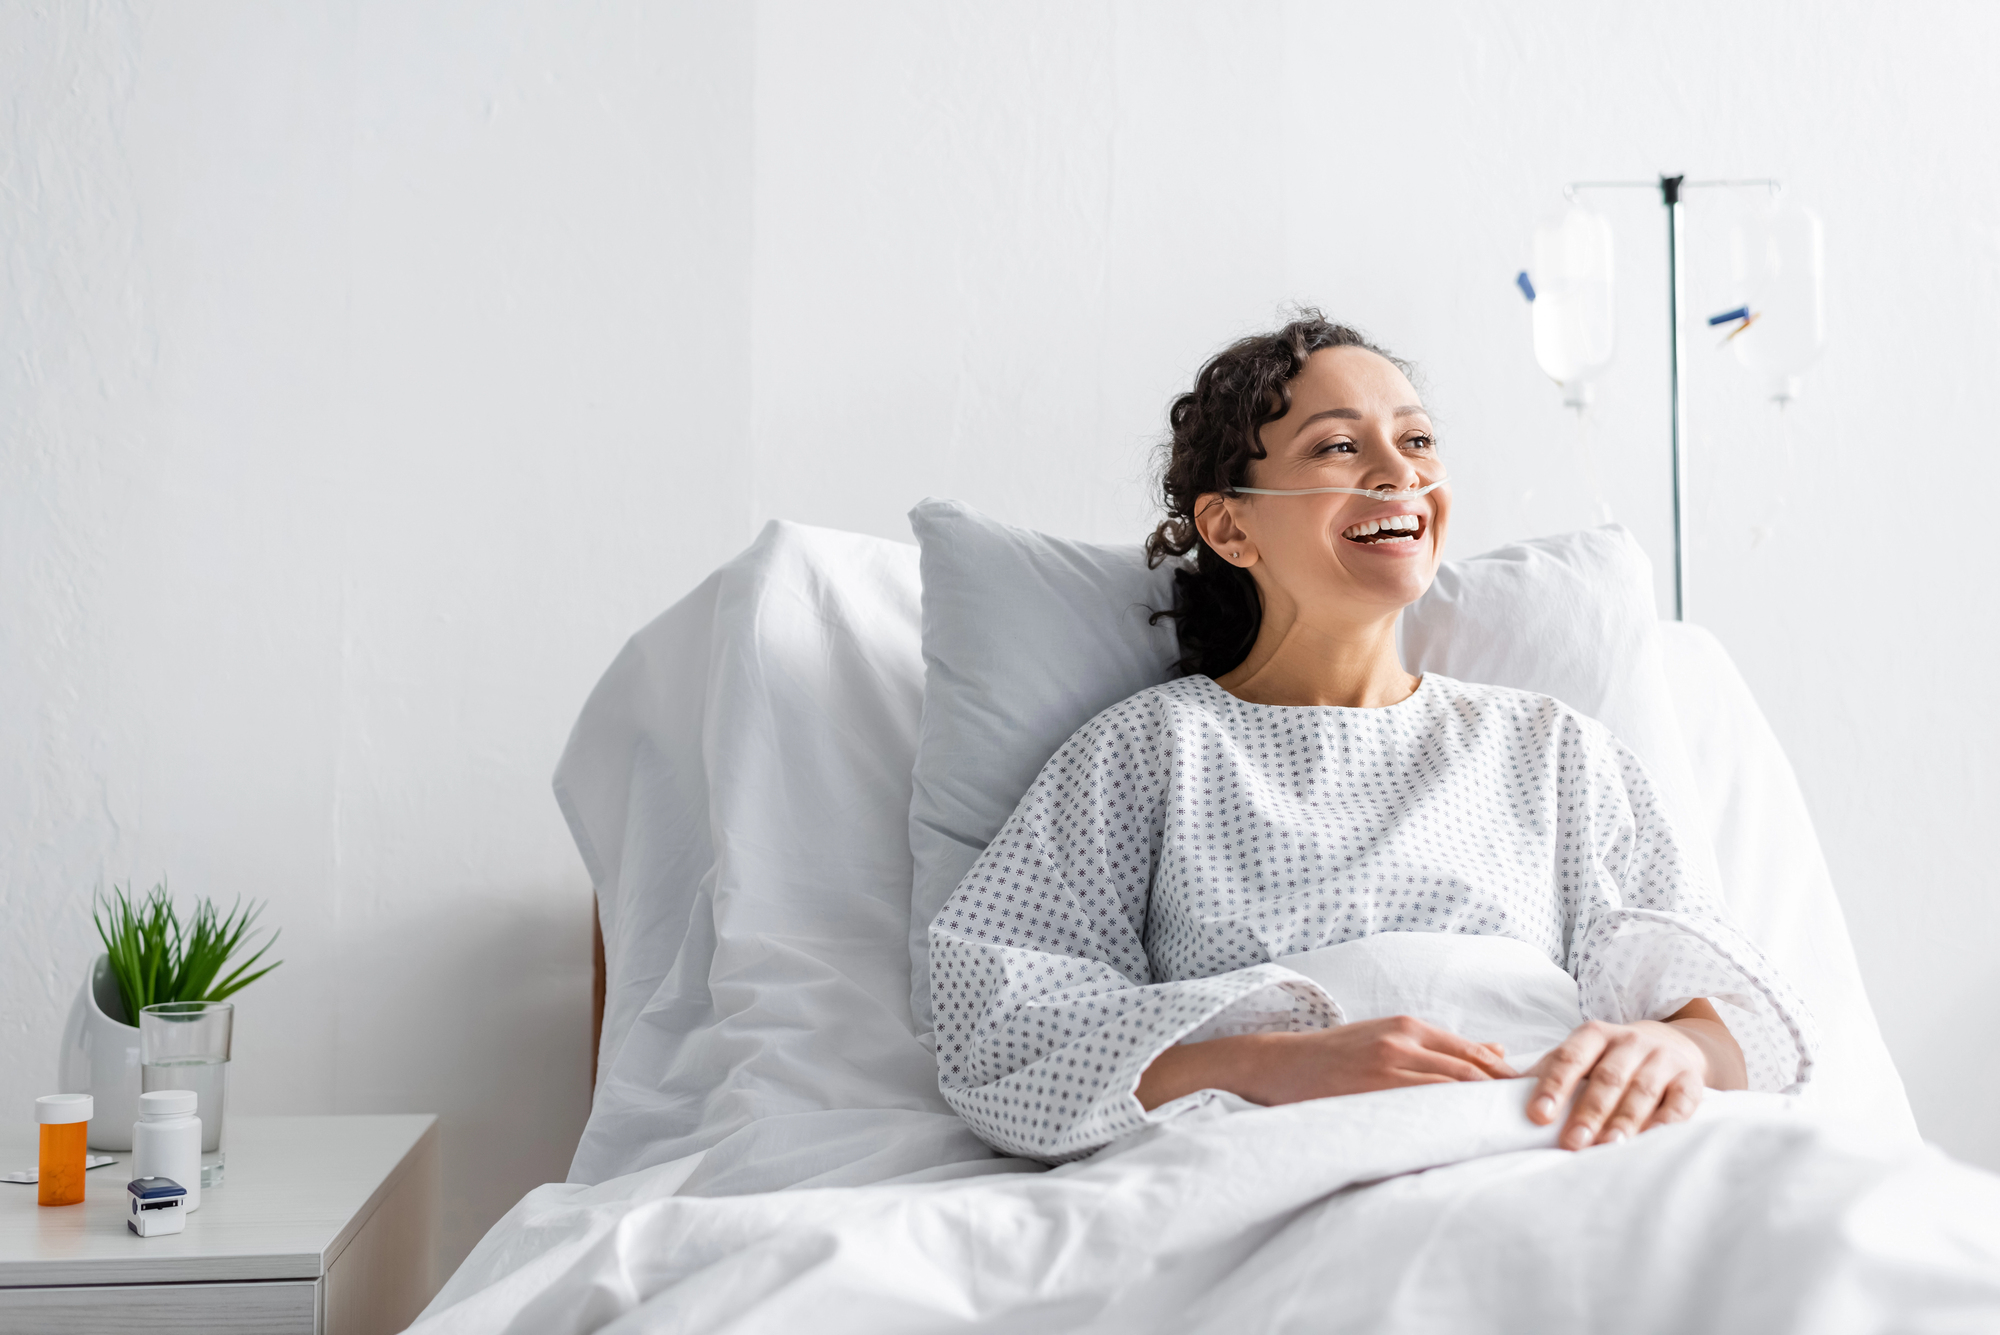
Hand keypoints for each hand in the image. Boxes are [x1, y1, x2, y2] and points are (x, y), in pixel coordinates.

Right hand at [1137, 1015, 1516, 1110]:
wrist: (1281, 1063)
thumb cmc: (1335, 1056)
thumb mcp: (1387, 1038)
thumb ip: (1438, 1047)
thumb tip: (1496, 1052)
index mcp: (1408, 1026)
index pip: (1473, 1052)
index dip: (1505, 1077)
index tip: (1529, 1098)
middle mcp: (1403, 1040)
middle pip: (1471, 1069)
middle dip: (1504, 1095)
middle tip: (1530, 1118)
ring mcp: (1388, 1064)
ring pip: (1453, 1086)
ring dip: (1483, 1109)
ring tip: (1508, 1130)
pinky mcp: (1373, 1089)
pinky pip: (1423, 1106)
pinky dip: (1449, 1119)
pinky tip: (1466, 1136)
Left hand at [1526, 1018, 1708, 1149]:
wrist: (1671, 1044)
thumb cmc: (1608, 1060)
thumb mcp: (1578, 1057)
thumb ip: (1544, 1074)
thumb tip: (1493, 1097)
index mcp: (1593, 1035)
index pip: (1569, 1058)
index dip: (1553, 1087)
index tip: (1537, 1116)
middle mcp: (1629, 1042)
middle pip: (1607, 1078)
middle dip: (1588, 1112)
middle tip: (1571, 1142)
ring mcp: (1662, 1059)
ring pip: (1642, 1090)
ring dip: (1625, 1121)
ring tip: (1608, 1147)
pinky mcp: (1690, 1080)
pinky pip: (1681, 1102)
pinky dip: (1667, 1121)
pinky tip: (1654, 1140)